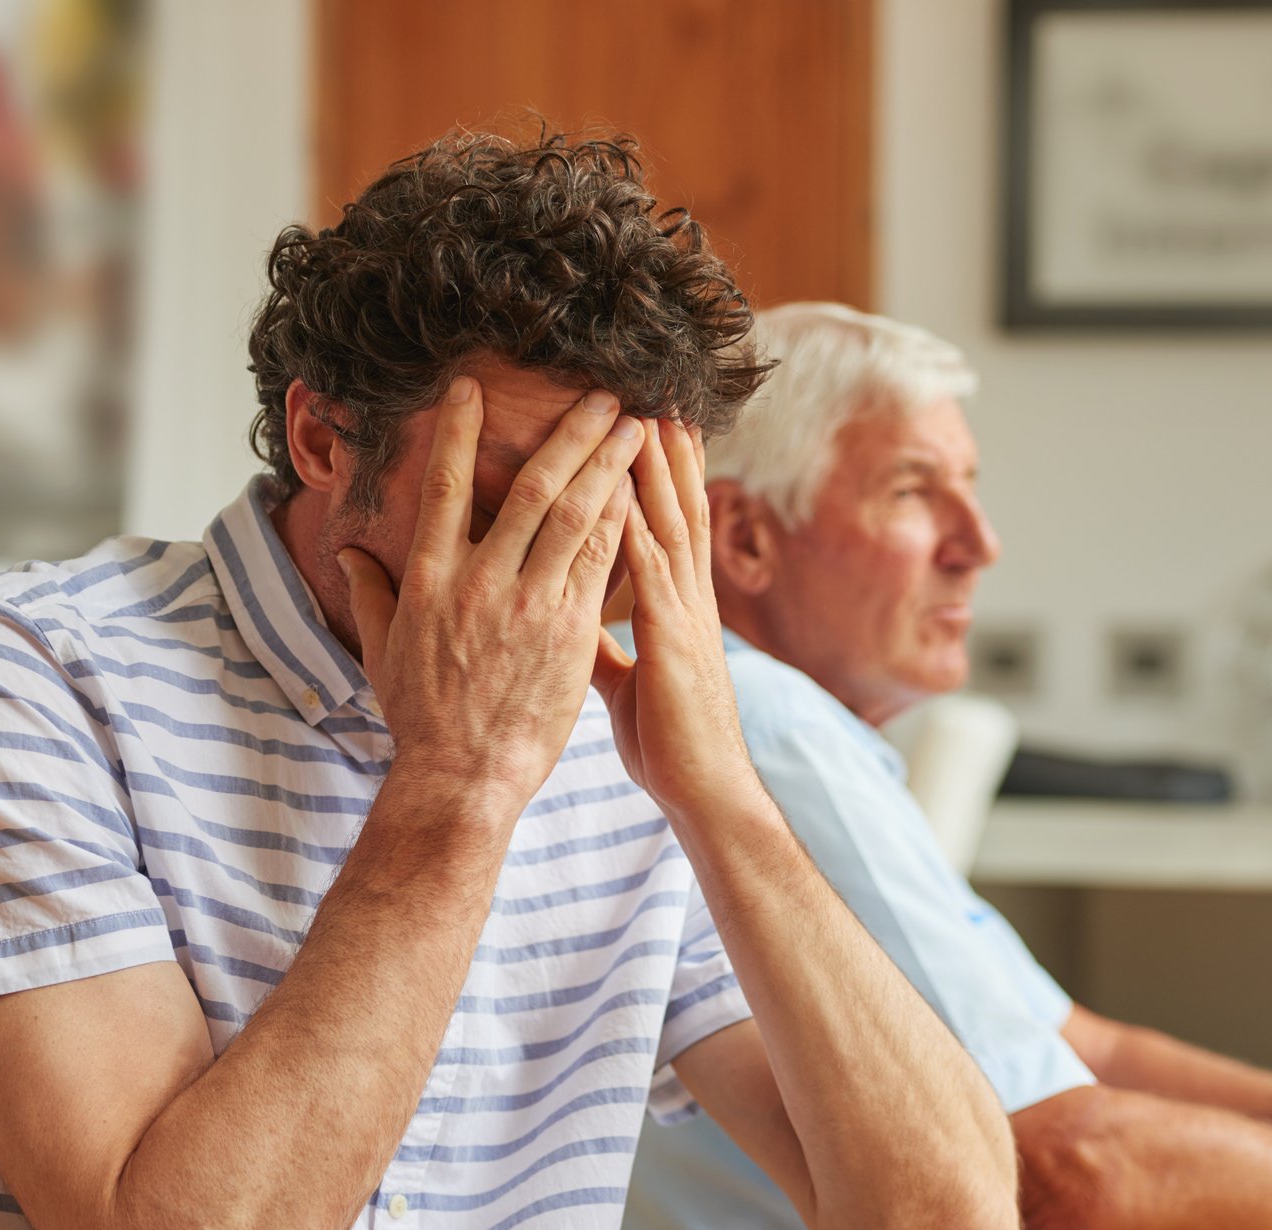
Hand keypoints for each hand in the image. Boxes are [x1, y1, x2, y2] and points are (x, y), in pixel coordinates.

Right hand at [339, 379, 637, 821]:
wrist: (463, 776)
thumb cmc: (422, 717)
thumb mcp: (383, 651)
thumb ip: (370, 593)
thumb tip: (348, 553)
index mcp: (429, 579)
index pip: (442, 486)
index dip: (457, 432)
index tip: (472, 388)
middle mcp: (480, 582)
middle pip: (530, 487)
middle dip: (568, 434)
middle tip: (598, 394)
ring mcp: (528, 605)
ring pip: (573, 515)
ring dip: (607, 465)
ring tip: (633, 428)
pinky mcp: (569, 633)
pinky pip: (599, 563)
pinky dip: (618, 520)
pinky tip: (638, 490)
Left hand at [591, 419, 762, 821]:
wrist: (704, 792)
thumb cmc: (668, 744)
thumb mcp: (624, 684)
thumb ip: (598, 646)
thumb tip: (567, 621)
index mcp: (677, 611)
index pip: (670, 530)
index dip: (662, 480)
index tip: (647, 432)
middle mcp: (687, 601)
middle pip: (677, 510)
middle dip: (667, 454)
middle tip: (653, 395)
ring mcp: (684, 616)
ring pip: (670, 526)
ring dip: (657, 471)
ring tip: (644, 415)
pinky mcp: (672, 639)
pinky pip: (651, 571)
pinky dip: (637, 526)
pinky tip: (622, 489)